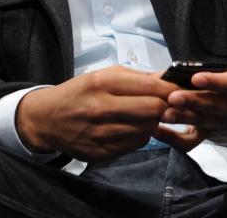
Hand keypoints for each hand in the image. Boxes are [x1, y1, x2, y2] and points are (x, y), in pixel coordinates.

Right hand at [15, 65, 177, 160]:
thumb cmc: (77, 93)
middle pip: (154, 109)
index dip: (172, 90)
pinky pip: (136, 144)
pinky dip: (139, 136)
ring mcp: (102, 132)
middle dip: (165, 107)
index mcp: (102, 82)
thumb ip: (135, 77)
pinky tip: (128, 128)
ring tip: (141, 116)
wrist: (46, 119)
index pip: (152, 87)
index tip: (179, 91)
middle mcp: (101, 107)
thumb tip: (168, 77)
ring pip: (148, 129)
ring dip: (151, 123)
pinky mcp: (103, 152)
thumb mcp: (100, 75)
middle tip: (165, 105)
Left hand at [158, 16, 226, 148]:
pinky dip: (175, 137)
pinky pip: (192, 139)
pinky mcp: (211, 134)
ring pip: (199, 121)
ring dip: (181, 117)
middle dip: (191, 102)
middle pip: (209, 105)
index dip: (214, 82)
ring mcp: (219, 123)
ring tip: (163, 113)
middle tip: (173, 97)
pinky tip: (156, 130)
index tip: (197, 77)